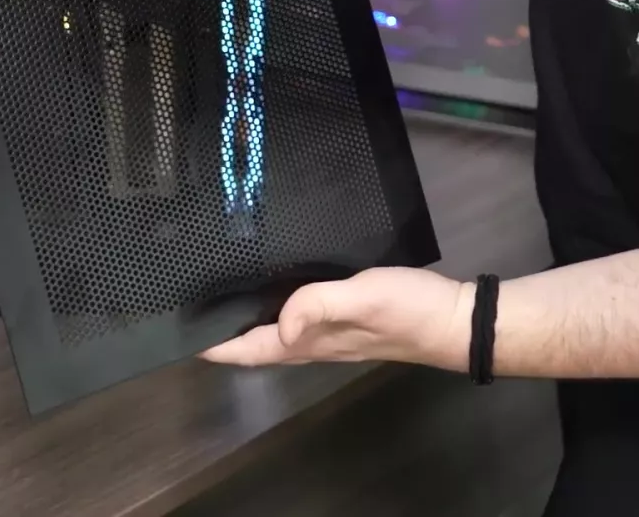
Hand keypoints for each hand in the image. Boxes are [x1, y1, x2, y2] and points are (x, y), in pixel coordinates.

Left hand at [199, 267, 473, 369]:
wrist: (456, 320)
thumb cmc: (407, 310)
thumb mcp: (363, 298)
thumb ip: (319, 306)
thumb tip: (279, 325)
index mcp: (311, 341)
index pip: (251, 350)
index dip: (216, 347)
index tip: (182, 336)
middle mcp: (315, 344)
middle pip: (258, 346)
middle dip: (224, 335)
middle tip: (193, 310)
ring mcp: (332, 335)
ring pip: (277, 335)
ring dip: (249, 324)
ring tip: (223, 298)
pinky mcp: (347, 322)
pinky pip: (300, 320)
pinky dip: (278, 309)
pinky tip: (277, 288)